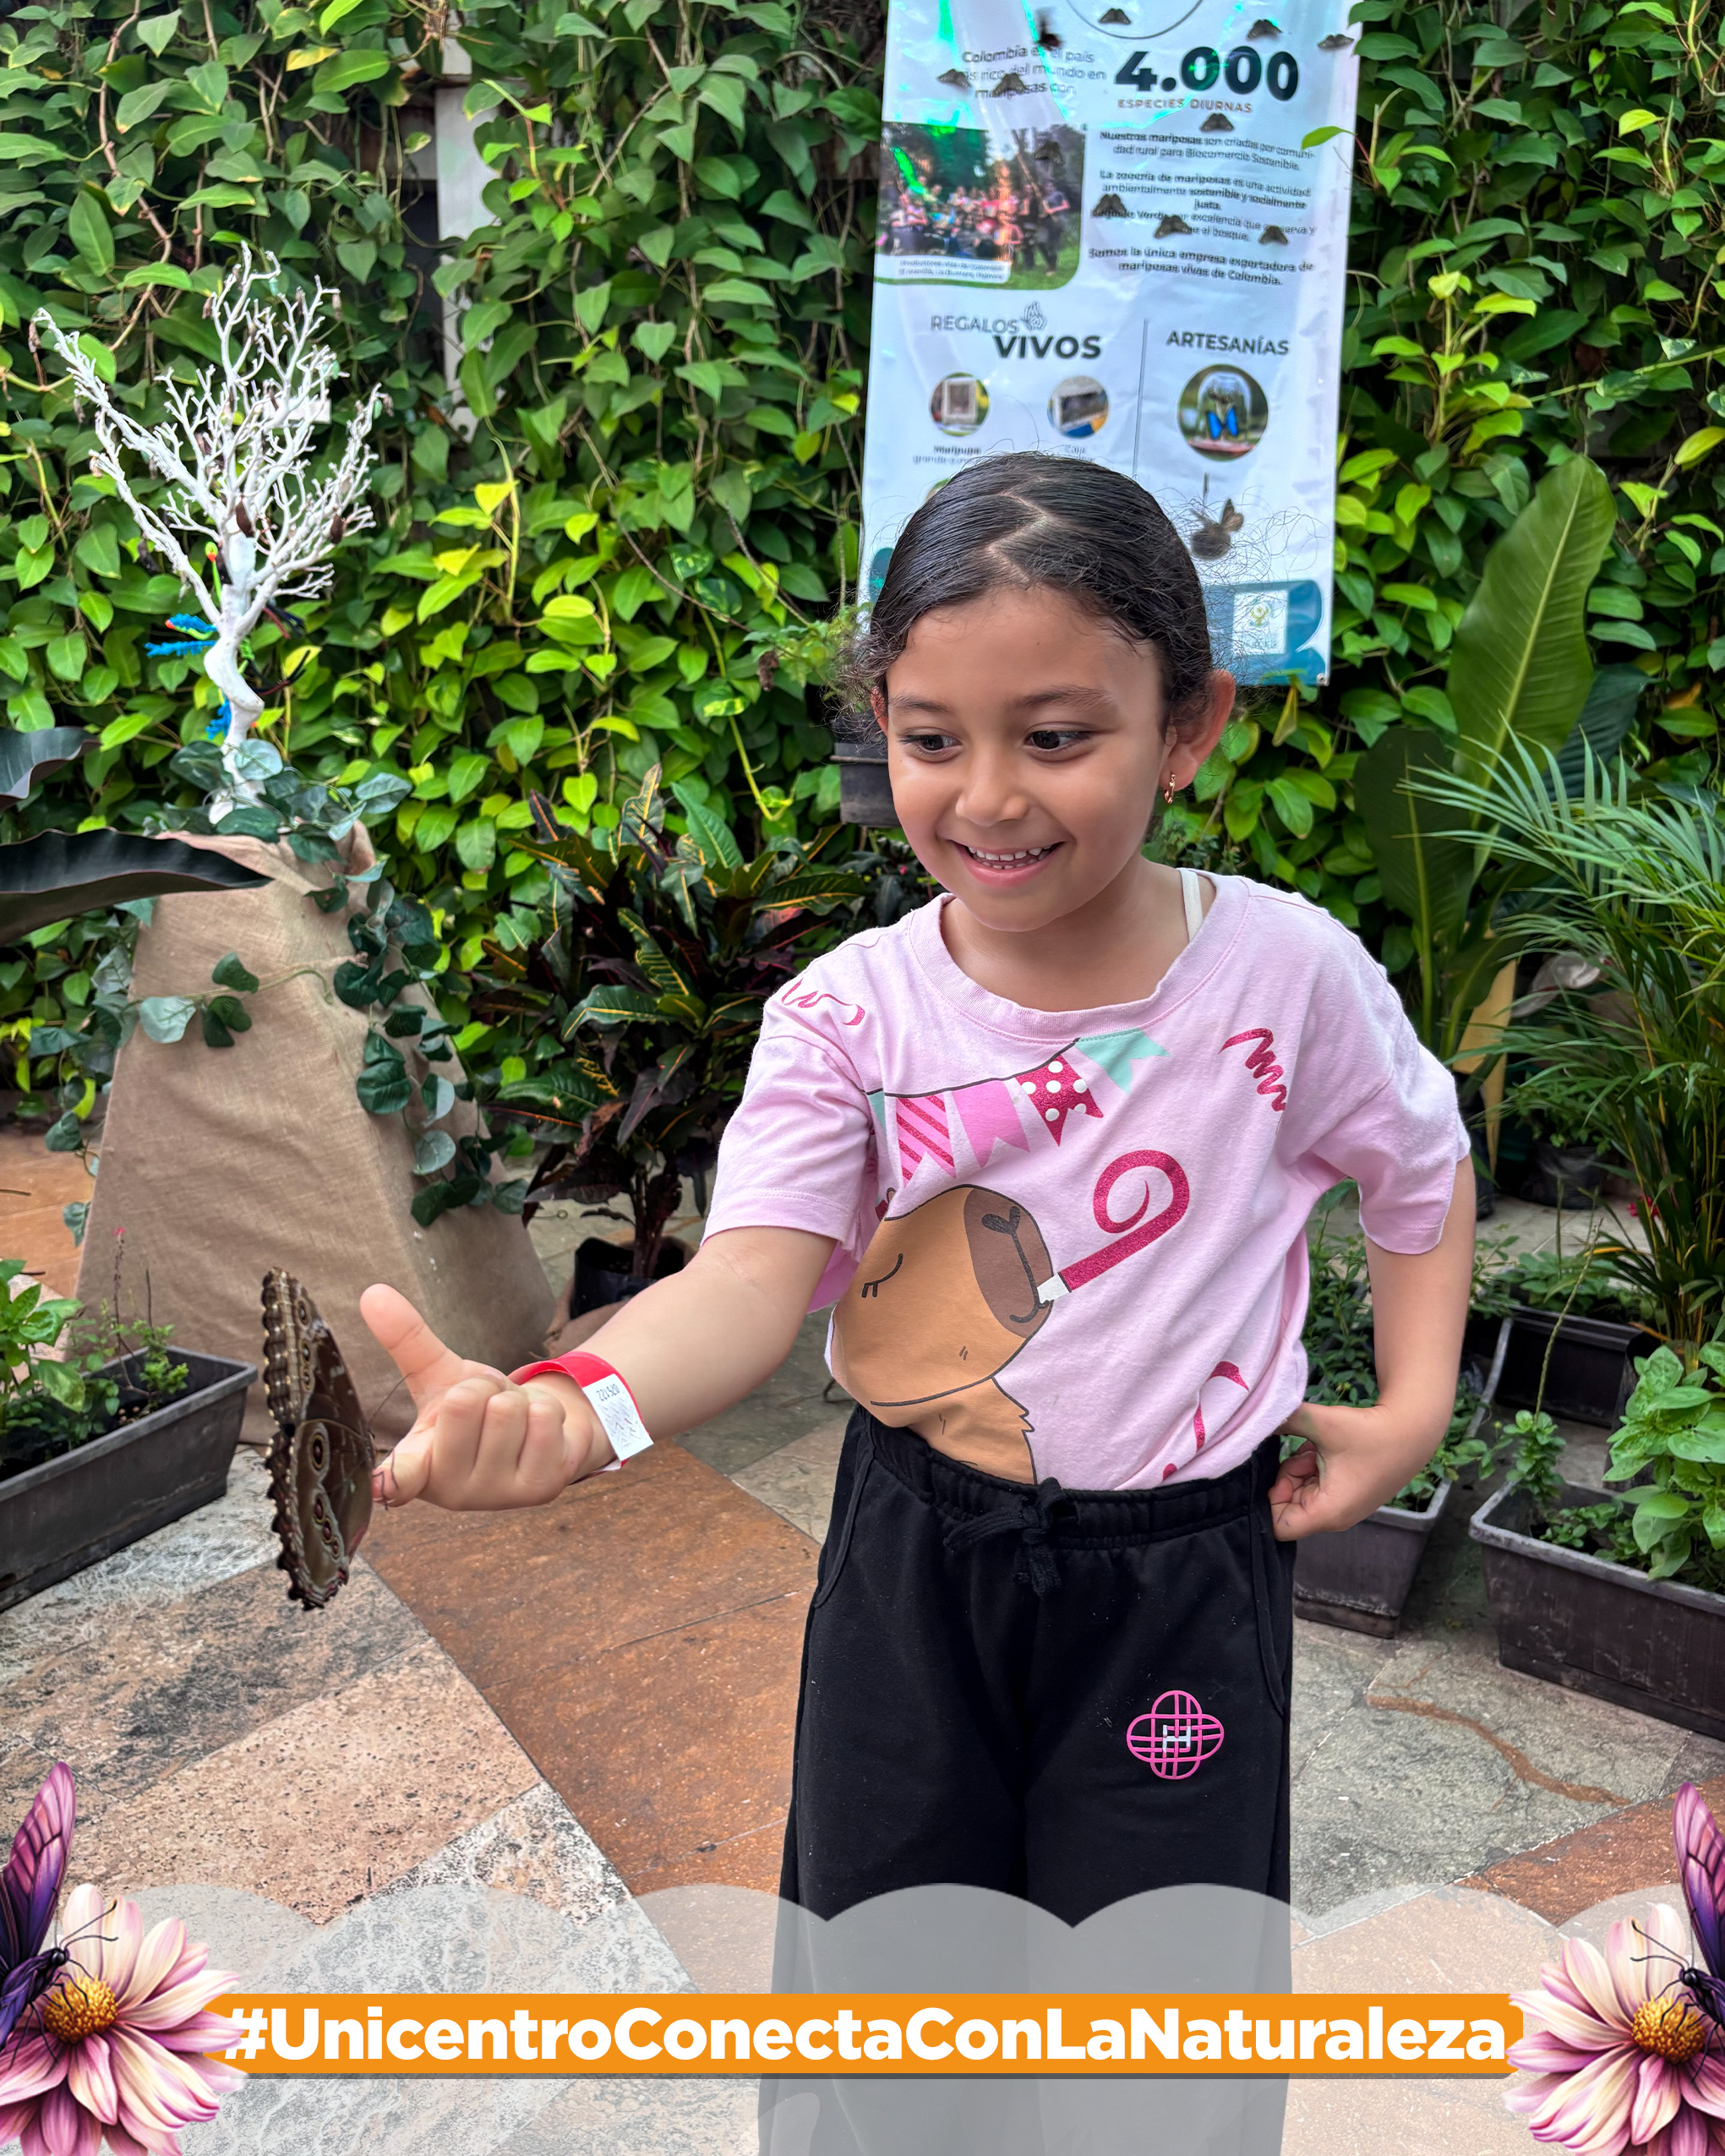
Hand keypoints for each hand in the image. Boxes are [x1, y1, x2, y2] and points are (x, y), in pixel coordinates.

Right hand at [359, 1283, 593, 1510]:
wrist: (540, 1436)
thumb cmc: (479, 1412)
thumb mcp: (441, 1378)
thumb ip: (407, 1340)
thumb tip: (373, 1293)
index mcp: (417, 1466)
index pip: (400, 1474)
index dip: (390, 1478)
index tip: (379, 1486)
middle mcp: (451, 1491)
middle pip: (464, 1402)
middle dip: (481, 1388)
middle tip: (484, 1409)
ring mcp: (496, 1495)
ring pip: (507, 1409)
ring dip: (514, 1399)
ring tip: (509, 1421)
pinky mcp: (539, 1488)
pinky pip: (544, 1417)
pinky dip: (544, 1410)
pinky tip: (535, 1433)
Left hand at [1267, 1400, 1435, 1542]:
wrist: (1412, 1431)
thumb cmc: (1370, 1433)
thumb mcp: (1323, 1423)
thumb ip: (1286, 1420)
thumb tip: (1257, 1417)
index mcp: (1327, 1513)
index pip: (1278, 1526)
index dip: (1270, 1499)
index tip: (1279, 1471)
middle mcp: (1333, 1518)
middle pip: (1287, 1507)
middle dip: (1288, 1477)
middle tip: (1304, 1453)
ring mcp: (1341, 1509)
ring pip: (1300, 1494)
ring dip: (1301, 1468)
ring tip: (1319, 1448)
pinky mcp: (1347, 1496)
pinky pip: (1315, 1486)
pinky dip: (1314, 1467)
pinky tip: (1327, 1449)